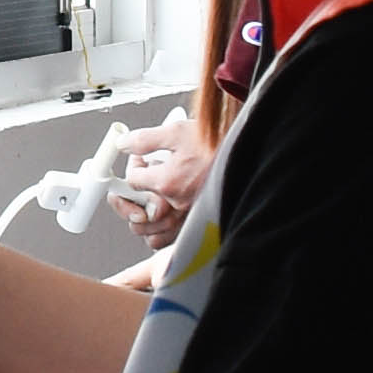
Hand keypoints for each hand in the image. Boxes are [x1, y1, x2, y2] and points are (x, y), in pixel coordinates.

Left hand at [111, 106, 212, 240]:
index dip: (133, 167)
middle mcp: (177, 205)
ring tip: (147, 199)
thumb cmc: (219, 145)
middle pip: (135, 212)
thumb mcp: (178, 132)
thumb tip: (124, 143)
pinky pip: (168, 240)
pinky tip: (161, 213)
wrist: (248, 156)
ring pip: (149, 232)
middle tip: (137, 181)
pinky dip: (159, 231)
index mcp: (168, 182)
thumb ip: (145, 139)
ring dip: (142, 217)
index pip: (131, 181)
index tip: (140, 159)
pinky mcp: (196, 224)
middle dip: (129, 197)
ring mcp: (187, 217)